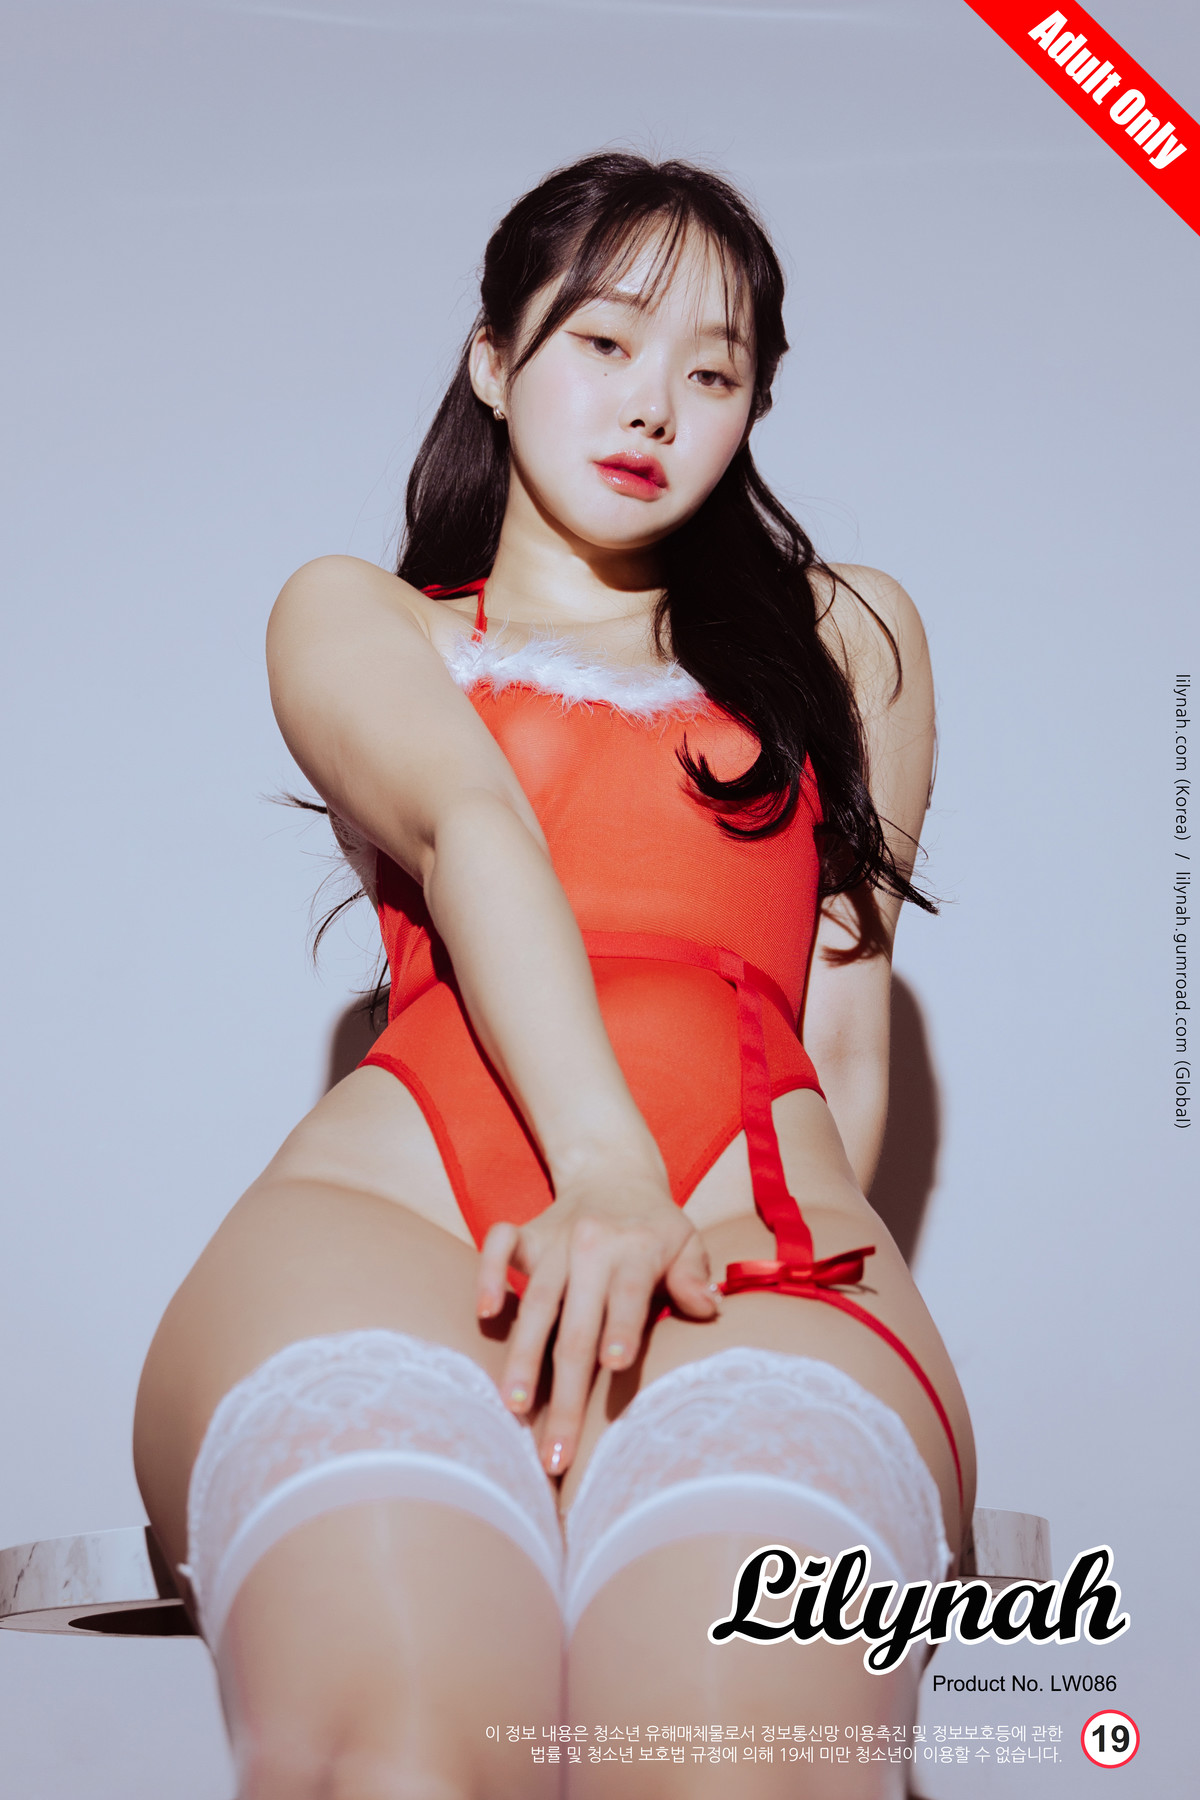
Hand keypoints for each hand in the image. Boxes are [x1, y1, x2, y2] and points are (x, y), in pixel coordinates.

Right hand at [475, 1151, 719, 1474]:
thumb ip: (693, 1274)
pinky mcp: (526, 1235)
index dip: (622, 1327)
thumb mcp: (685, 1240)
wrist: (613, 1172)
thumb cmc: (655, 1224)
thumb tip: (709, 1308)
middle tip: (557, 1446)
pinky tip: (485, 1313)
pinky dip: (489, 1274)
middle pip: (576, 1323)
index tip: (614, 1366)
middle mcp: (591, 1247)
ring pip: (535, 1303)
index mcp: (635, 1250)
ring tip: (513, 1407)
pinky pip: (499, 1246)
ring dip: (523, 1357)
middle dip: (566, 1388)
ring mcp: (554, 1243)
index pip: (628, 1294)